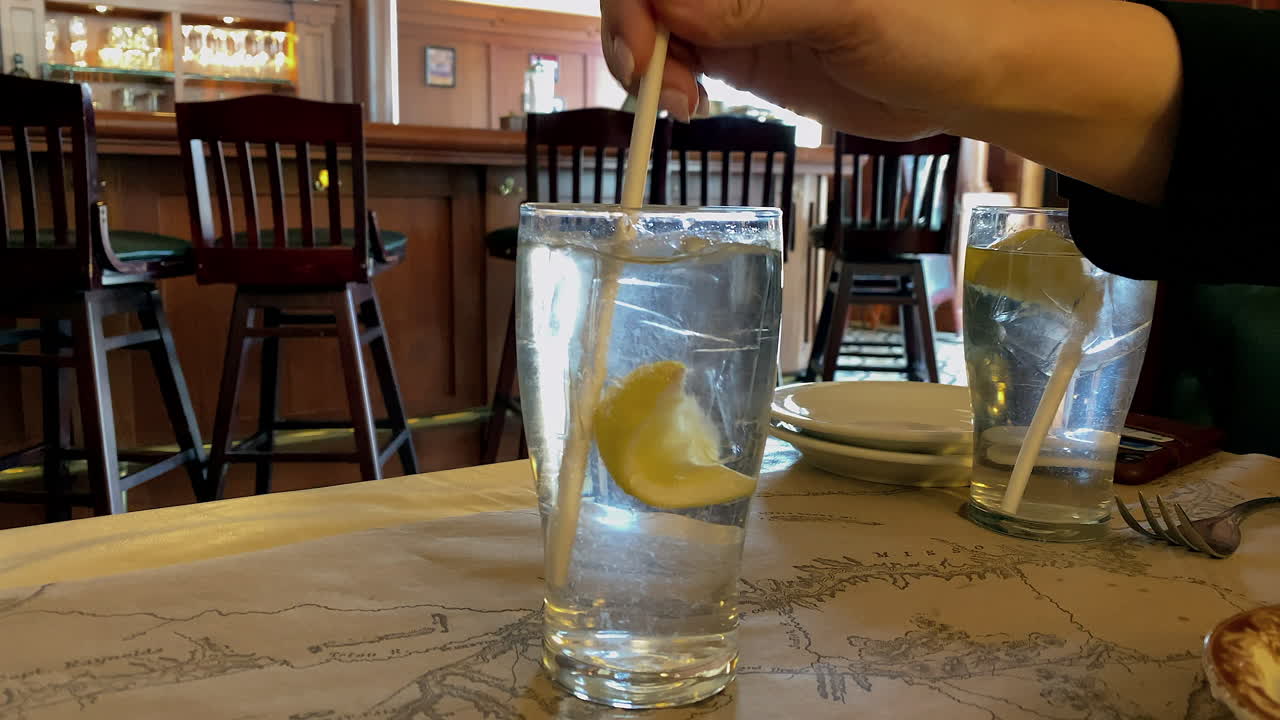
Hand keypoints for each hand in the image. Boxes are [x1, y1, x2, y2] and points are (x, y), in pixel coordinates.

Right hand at [601, 0, 1181, 204]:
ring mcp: (740, 10)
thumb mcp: (848, 10)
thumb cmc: (938, 23)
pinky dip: (667, 83)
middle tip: (654, 80)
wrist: (973, 79)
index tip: (648, 38)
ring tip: (681, 103)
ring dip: (648, 64)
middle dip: (634, 29)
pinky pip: (681, 59)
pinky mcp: (745, 51)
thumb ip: (761, 6)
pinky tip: (686, 104)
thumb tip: (675, 11)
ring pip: (658, 26)